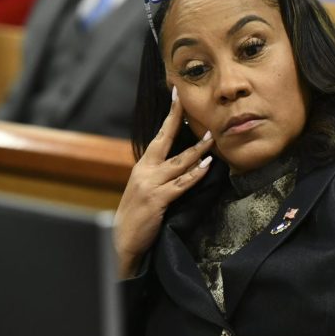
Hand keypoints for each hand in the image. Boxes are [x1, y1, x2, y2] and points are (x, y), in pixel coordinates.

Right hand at [114, 86, 214, 278]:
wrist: (122, 241)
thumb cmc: (136, 216)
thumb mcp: (143, 189)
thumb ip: (157, 174)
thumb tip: (177, 161)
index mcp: (142, 167)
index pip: (158, 136)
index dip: (169, 116)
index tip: (176, 95)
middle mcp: (145, 171)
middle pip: (164, 139)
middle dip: (176, 118)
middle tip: (187, 100)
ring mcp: (150, 185)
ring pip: (178, 162)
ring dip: (197, 149)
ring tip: (212, 136)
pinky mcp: (157, 200)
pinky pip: (181, 184)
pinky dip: (195, 174)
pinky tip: (207, 165)